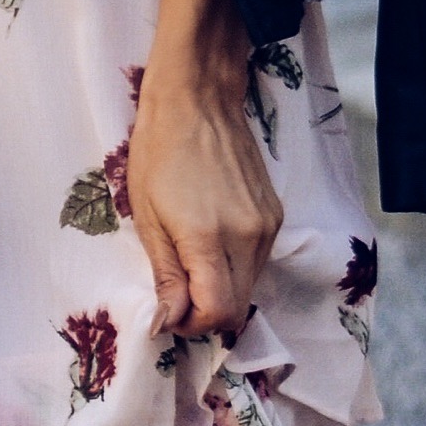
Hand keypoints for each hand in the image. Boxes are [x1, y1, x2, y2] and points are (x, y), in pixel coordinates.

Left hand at [126, 52, 278, 342]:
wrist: (198, 100)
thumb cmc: (159, 152)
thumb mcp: (148, 218)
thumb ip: (166, 275)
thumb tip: (168, 324)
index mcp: (209, 238)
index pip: (218, 312)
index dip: (193, 325)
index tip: (171, 313)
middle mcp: (248, 237)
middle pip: (239, 306)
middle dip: (207, 313)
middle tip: (177, 295)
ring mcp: (267, 225)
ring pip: (250, 286)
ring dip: (222, 289)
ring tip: (190, 263)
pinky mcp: (276, 215)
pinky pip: (258, 261)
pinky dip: (235, 267)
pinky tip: (211, 242)